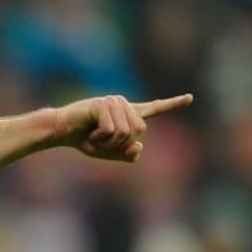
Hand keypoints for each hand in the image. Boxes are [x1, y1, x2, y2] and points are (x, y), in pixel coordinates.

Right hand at [53, 93, 192, 161]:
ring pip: (125, 132)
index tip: (190, 98)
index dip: (172, 104)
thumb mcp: (108, 152)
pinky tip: (89, 132)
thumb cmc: (83, 140)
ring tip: (94, 135)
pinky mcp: (103, 104)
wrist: (61, 130)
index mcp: (128, 114)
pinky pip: (111, 130)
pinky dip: (100, 138)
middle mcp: (124, 104)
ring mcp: (114, 102)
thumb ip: (126, 153)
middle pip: (139, 131)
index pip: (154, 108)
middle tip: (101, 140)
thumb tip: (139, 147)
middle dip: (120, 143)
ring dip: (108, 142)